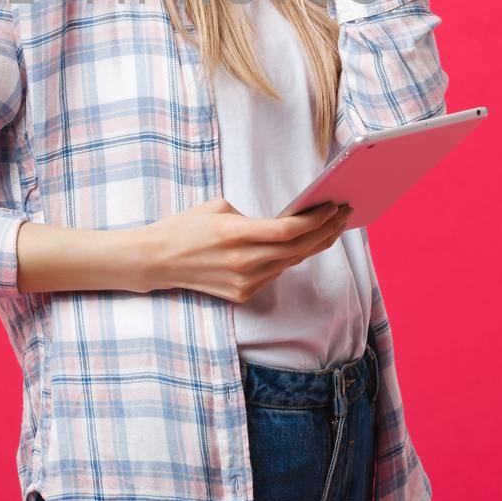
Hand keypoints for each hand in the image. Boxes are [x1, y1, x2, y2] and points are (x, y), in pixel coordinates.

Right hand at [136, 197, 354, 301]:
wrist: (158, 261)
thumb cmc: (185, 227)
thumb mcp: (218, 207)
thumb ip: (252, 217)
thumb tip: (282, 222)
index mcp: (235, 234)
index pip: (287, 230)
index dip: (315, 220)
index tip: (333, 206)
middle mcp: (243, 262)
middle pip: (297, 249)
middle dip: (325, 231)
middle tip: (344, 215)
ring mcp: (244, 282)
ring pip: (290, 262)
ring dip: (314, 245)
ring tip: (333, 228)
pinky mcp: (242, 294)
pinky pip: (275, 273)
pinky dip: (290, 258)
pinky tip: (304, 245)